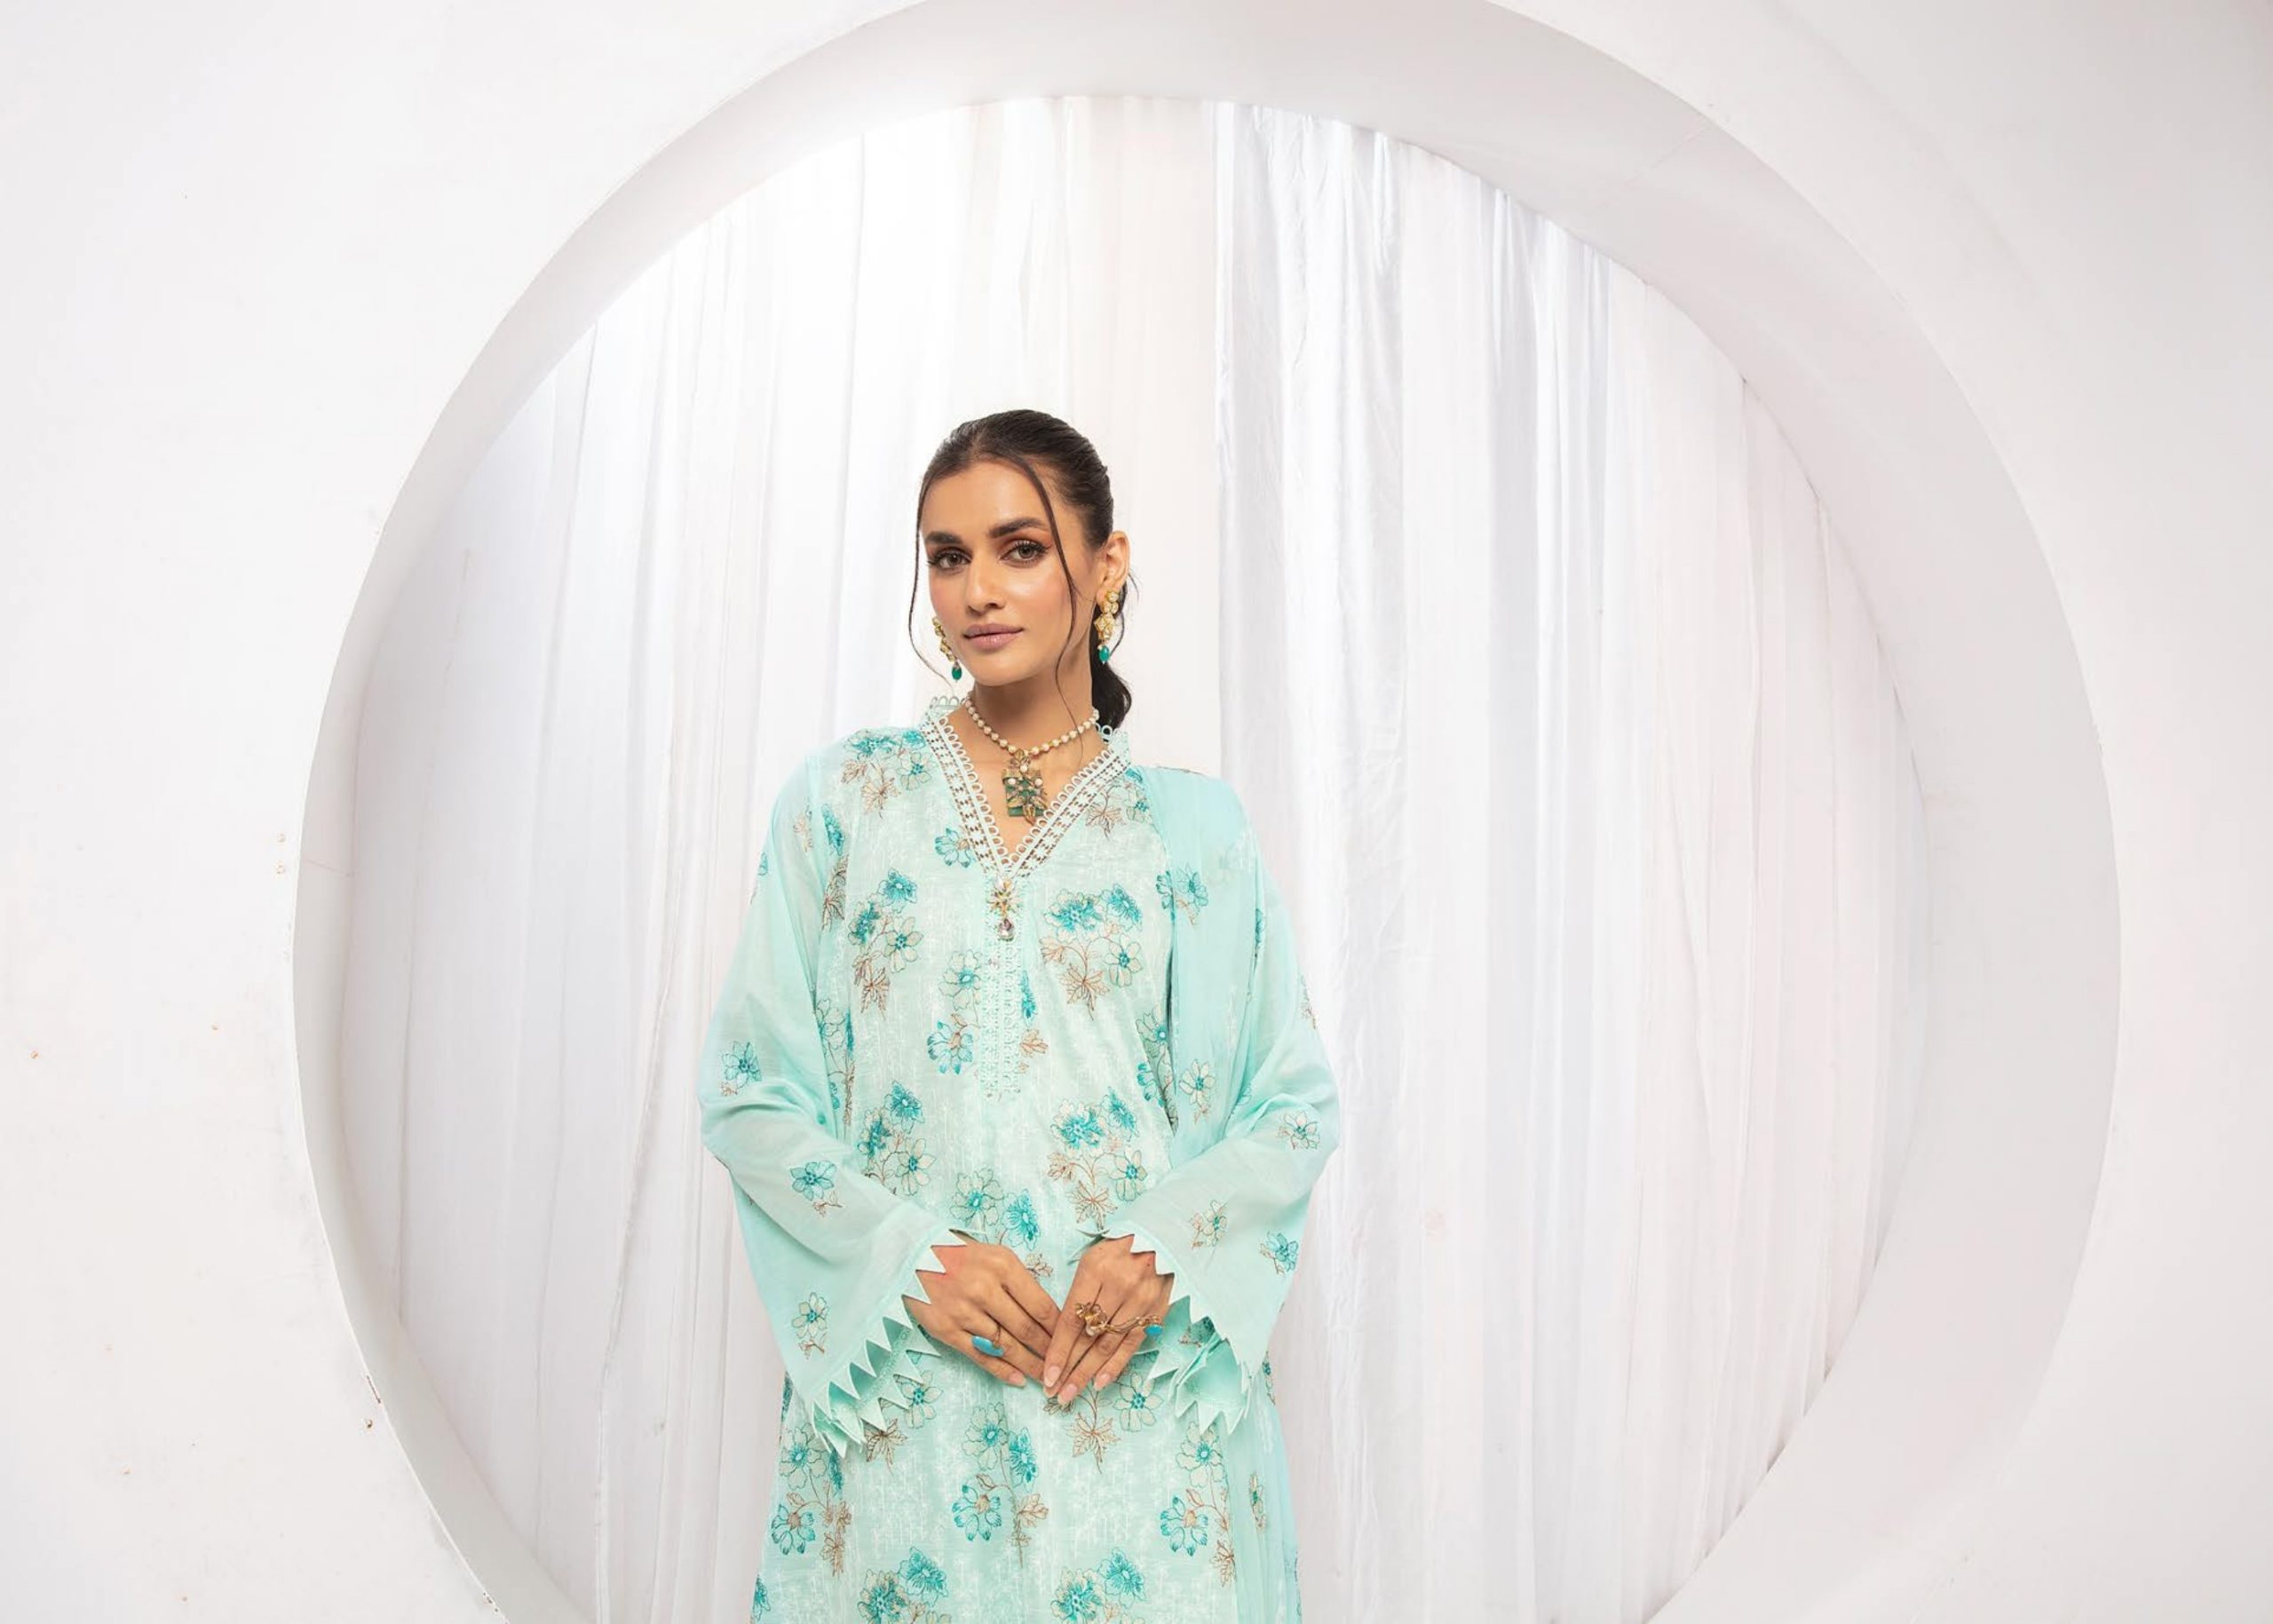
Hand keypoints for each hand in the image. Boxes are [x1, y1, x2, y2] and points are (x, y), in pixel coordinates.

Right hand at [903, 1232, 1060, 1386]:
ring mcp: (963, 1311)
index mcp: (1002, 1266)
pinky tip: (1017, 1379)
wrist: (914, 1255)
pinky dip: (1002, 1370)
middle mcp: (984, 1288)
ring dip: (1029, 1365)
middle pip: (1026, 1328)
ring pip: (1005, 1346)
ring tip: (1045, 1378)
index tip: (1070, 1342)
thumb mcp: (996, 1256)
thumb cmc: (962, 1256)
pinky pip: (979, 1355)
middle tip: (1063, 1367)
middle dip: (1048, 1351)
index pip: (1040, 1305)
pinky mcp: (945, 1329)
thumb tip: (1048, 1316)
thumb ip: (1020, 1282)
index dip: (1058, 1328)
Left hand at [1042, 1232, 1173, 1403]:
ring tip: (1070, 1394)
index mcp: (1095, 1270)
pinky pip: (1132, 1345)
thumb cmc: (1118, 1250)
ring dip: (1087, 1373)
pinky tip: (1099, 1383)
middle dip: (1069, 1368)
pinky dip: (1115, 1366)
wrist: (1161, 1237)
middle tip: (1054, 1393)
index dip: (1058, 1350)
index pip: (1071, 1319)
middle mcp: (1118, 1286)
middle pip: (1088, 1337)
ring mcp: (1140, 1301)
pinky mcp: (1155, 1312)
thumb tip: (1060, 1335)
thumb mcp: (1091, 1260)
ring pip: (1108, 1345)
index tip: (1047, 1374)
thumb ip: (1078, 1294)